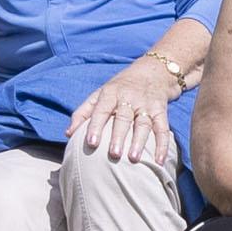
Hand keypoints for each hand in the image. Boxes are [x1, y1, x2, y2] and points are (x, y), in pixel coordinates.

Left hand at [66, 56, 184, 170]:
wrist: (153, 69)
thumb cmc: (120, 87)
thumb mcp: (100, 93)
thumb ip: (83, 112)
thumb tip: (68, 134)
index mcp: (110, 93)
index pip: (102, 110)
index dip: (96, 125)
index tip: (91, 142)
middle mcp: (129, 98)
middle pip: (123, 118)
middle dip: (118, 136)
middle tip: (114, 154)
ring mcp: (146, 104)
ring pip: (143, 123)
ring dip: (139, 141)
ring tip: (134, 158)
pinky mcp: (161, 110)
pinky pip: (163, 128)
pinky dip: (163, 144)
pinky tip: (159, 160)